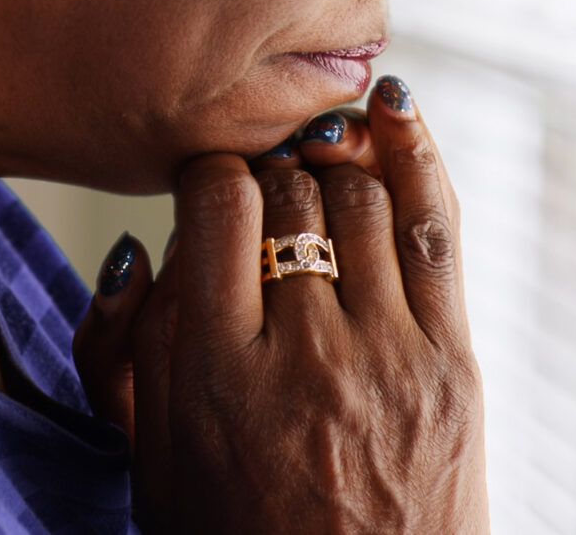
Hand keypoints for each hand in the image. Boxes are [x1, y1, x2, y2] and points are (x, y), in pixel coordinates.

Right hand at [74, 77, 487, 532]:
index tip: (208, 186)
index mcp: (218, 377)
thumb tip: (135, 249)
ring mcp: (389, 357)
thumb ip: (122, 354)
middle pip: (288, 192)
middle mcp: (306, 357)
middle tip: (263, 182)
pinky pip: (435, 226)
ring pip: (358, 196)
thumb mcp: (150, 463)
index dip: (208, 172)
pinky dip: (414, 155)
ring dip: (331, 161)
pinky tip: (391, 112)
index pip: (213, 204)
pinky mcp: (452, 362)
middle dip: (270, 168)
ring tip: (314, 160)